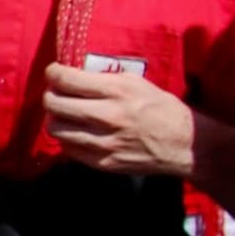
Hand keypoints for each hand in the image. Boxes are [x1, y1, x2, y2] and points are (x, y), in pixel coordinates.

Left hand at [39, 65, 199, 179]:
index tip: (54, 73)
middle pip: (54, 104)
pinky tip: (77, 132)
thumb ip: (104, 79)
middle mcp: (107, 116)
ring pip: (56, 129)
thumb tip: (75, 76)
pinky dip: (67, 138)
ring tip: (66, 114)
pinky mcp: (103, 162)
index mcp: (117, 91)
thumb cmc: (161, 108)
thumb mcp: (137, 83)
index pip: (66, 80)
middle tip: (56, 94)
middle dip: (50, 96)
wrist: (184, 144)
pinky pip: (68, 148)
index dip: (53, 73)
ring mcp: (103, 143)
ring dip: (56, 119)